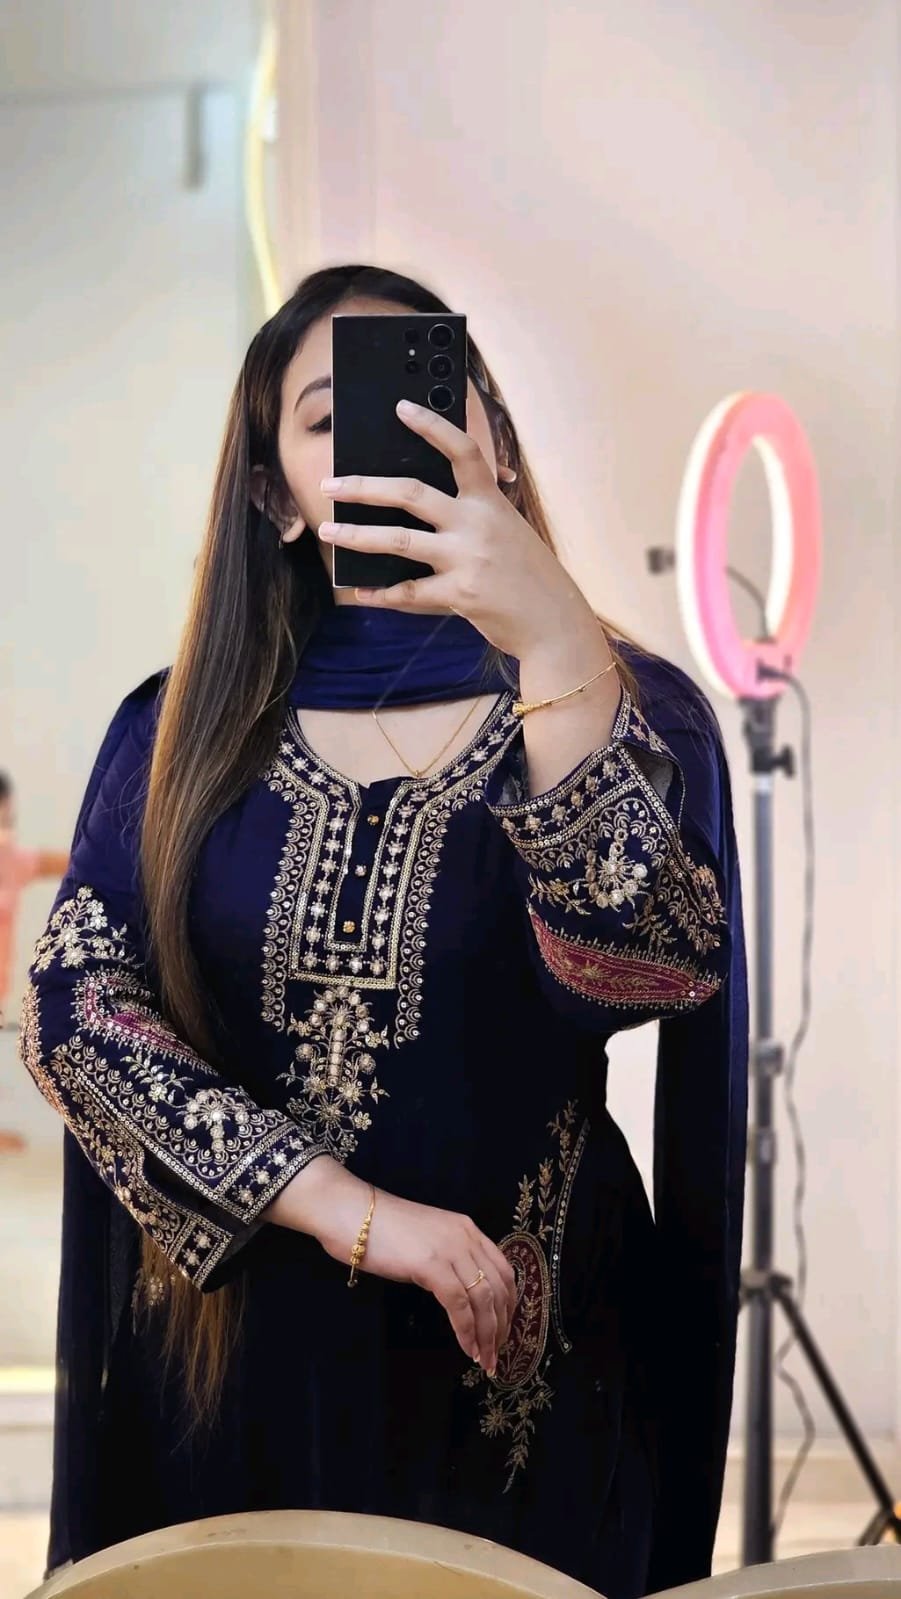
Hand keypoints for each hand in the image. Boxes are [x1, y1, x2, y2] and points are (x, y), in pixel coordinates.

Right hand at [266, 1156, 516, 1373]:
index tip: (504, 1332)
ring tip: (484, 1360)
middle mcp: (466, 1237)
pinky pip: (459, 1304)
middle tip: (496, 1355)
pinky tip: (466, 1348)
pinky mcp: (430, 1264)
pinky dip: (466, 1331)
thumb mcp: (427, 1240)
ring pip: (483, 1299)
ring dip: (487, 1335)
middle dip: (502, 1326)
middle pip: (499, 1288)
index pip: (504, 1271)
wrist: (351, 1212)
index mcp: (468, 1230)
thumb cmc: (381, 1229)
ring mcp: (449, 1249)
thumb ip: (448, 1259)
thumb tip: (461, 1294)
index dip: (509, 1306)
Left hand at [316, 399, 595, 658]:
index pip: (462, 450)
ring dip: (357, 535)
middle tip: (330, 485)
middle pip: (410, 493)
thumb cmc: (529, 575)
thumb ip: (473, 515)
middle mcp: (477, 524)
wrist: (554, 621)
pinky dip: (382, 594)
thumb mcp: (508, 531)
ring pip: (398, 539)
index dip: (431, 426)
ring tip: (328, 531)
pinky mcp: (461, 594)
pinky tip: (361, 592)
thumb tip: (417, 508)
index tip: (401, 408)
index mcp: (491, 502)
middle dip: (363, 487)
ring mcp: (468, 559)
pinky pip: (409, 592)